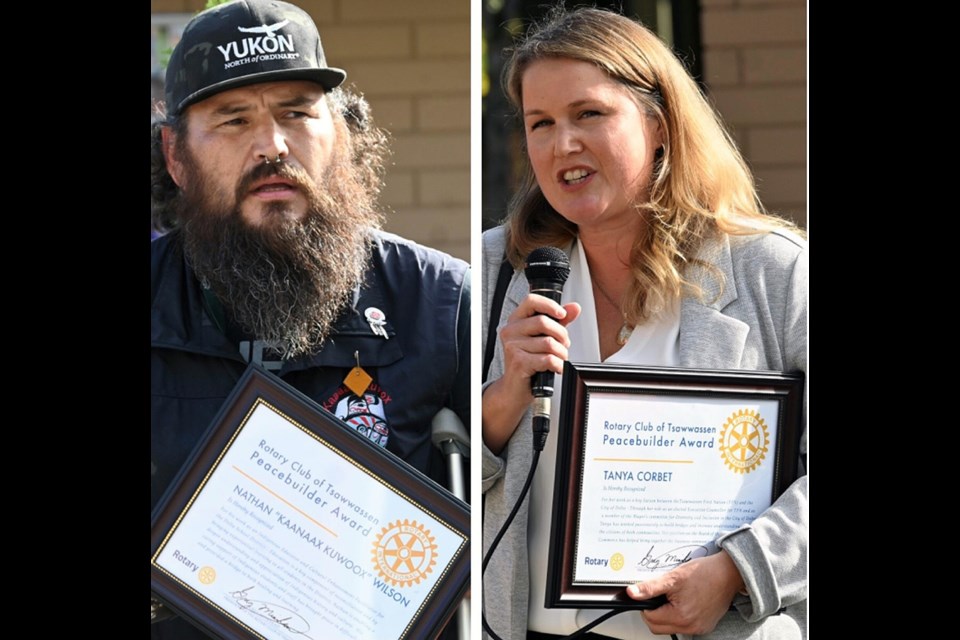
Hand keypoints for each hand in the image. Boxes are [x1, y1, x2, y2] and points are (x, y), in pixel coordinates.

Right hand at [498, 294, 580, 392]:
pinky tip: (556, 368)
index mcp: (516, 320)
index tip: (562, 314)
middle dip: (561, 335)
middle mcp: (511, 331)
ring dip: (561, 353)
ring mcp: (513, 347)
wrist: (514, 388)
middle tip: (564, 344)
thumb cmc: (529, 362)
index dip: (549, 305)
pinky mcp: (518, 362)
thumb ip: (559, 322)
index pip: (531, 301)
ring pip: (548, 343)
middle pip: (543, 322)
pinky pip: (547, 359)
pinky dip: (558, 365)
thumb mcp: (543, 337)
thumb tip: (574, 308)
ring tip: (559, 358)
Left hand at [626, 551, 744, 635]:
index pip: (650, 618)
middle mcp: (690, 626)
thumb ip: (650, 588)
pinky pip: (684, 627)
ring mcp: (699, 628)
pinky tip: (684, 602)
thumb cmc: (705, 573)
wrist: (729, 574)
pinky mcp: (705, 626)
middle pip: (658, 627)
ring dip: (666, 615)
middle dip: (654, 612)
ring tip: (674, 597)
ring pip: (670, 628)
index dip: (646, 605)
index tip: (651, 595)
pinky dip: (679, 617)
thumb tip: (632, 593)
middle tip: (661, 596)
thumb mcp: (673, 577)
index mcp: (680, 616)